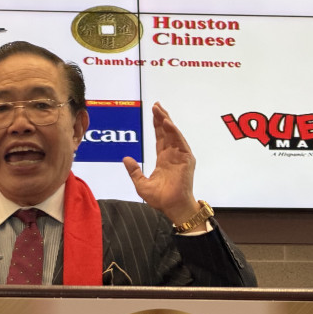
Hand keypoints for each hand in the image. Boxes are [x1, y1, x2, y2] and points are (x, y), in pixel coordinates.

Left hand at [122, 102, 200, 224]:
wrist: (172, 207)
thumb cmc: (160, 199)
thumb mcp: (141, 184)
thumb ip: (134, 171)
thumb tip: (126, 158)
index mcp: (163, 159)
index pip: (160, 138)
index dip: (156, 125)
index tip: (153, 112)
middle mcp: (173, 155)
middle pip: (166, 132)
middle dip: (161, 118)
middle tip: (156, 105)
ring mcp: (181, 156)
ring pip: (173, 134)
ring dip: (166, 122)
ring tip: (160, 111)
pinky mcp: (186, 159)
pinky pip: (180, 142)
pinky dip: (174, 132)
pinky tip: (168, 124)